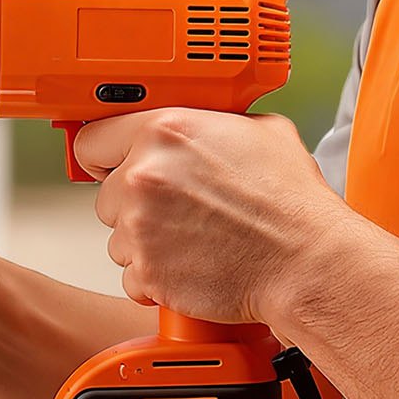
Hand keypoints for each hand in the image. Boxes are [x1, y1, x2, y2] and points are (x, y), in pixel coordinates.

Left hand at [73, 108, 349, 339]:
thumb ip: (209, 121)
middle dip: (134, 204)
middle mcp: (144, 175)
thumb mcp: (259, 130)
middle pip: (105, 194)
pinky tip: (191, 265)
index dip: (104, 156)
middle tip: (178, 211)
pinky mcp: (147, 270)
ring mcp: (141, 225)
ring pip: (117, 237)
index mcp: (163, 131)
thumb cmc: (290, 203)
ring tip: (192, 240)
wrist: (307, 262)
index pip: (91, 140)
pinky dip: (155, 277)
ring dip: (145, 242)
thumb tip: (196, 122)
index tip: (110, 167)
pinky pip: (131, 275)